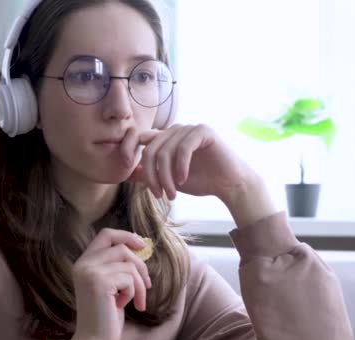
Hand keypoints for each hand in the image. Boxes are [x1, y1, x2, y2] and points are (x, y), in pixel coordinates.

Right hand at [71, 229, 151, 339]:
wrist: (95, 338)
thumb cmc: (106, 313)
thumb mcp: (111, 283)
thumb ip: (116, 264)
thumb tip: (139, 246)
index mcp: (83, 262)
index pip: (106, 234)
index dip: (126, 235)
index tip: (142, 245)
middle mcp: (83, 264)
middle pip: (122, 248)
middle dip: (140, 266)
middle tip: (146, 285)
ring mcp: (90, 272)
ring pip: (129, 265)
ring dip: (139, 284)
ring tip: (136, 300)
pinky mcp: (99, 282)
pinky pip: (129, 279)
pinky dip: (133, 293)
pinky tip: (122, 306)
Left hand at [122, 124, 253, 200]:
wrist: (229, 184)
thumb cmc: (201, 181)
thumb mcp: (170, 180)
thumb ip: (152, 174)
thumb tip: (130, 173)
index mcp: (166, 138)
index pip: (138, 137)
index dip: (127, 149)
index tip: (124, 167)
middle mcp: (175, 130)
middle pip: (150, 149)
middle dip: (152, 176)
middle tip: (159, 195)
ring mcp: (189, 128)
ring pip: (165, 151)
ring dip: (166, 177)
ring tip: (172, 194)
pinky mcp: (203, 131)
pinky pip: (183, 148)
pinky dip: (180, 167)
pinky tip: (183, 180)